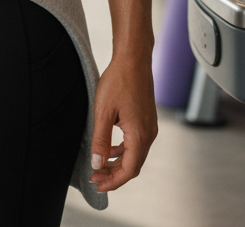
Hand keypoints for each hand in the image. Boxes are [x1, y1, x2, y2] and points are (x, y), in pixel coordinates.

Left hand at [89, 57, 156, 192]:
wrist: (133, 60)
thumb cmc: (118, 81)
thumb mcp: (103, 111)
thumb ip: (101, 140)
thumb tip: (97, 163)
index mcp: (139, 135)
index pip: (129, 169)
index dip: (113, 181)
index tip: (98, 184)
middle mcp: (148, 135)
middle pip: (133, 165)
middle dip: (114, 174)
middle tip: (95, 177)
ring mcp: (149, 128)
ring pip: (134, 155)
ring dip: (118, 162)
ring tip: (99, 165)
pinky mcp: (146, 121)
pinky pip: (135, 143)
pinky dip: (122, 150)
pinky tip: (110, 148)